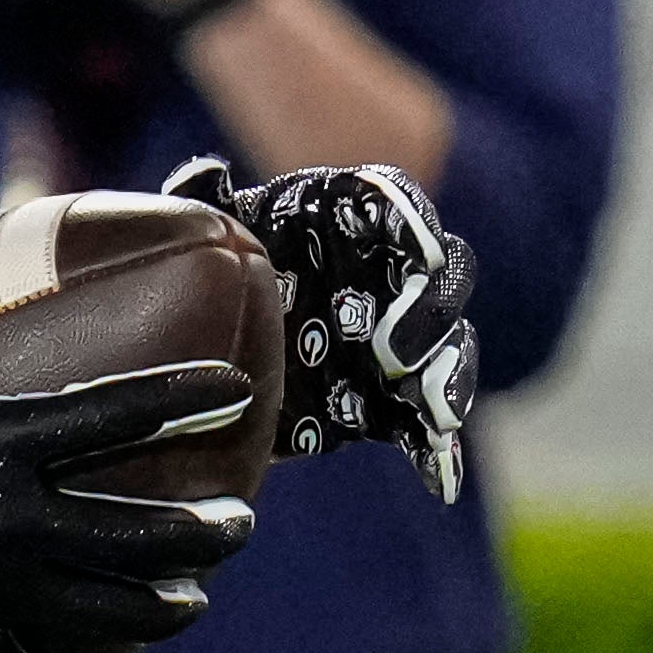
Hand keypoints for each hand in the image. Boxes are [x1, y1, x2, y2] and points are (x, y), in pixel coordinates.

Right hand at [0, 244, 260, 652]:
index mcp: (2, 443)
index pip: (122, 412)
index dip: (187, 398)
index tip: (237, 390)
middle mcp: (19, 521)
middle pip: (143, 533)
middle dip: (205, 531)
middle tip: (240, 524)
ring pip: (110, 609)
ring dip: (162, 607)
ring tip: (194, 603)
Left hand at [166, 155, 481, 499]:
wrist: (209, 344)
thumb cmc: (218, 267)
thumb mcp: (207, 233)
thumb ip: (208, 203)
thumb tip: (203, 172)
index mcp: (351, 219)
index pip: (399, 206)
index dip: (415, 224)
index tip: (416, 250)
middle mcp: (388, 276)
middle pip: (442, 281)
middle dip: (431, 314)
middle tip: (392, 350)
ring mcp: (396, 342)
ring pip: (448, 352)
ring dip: (449, 380)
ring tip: (434, 415)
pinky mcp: (387, 402)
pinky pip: (425, 424)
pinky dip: (438, 451)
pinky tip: (440, 480)